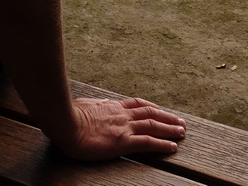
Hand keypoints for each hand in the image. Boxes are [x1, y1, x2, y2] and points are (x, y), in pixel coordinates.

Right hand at [53, 96, 185, 161]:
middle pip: (150, 113)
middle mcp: (121, 115)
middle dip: (167, 117)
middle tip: (180, 121)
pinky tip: (173, 147)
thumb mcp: (84, 105)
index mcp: (111, 106)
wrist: (65, 123)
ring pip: (153, 126)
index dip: (152, 108)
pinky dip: (162, 144)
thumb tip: (103, 101)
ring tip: (182, 132)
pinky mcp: (123, 142)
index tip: (161, 110)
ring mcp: (124, 127)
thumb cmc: (69, 116)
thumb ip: (96, 104)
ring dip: (170, 129)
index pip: (137, 104)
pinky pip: (148, 142)